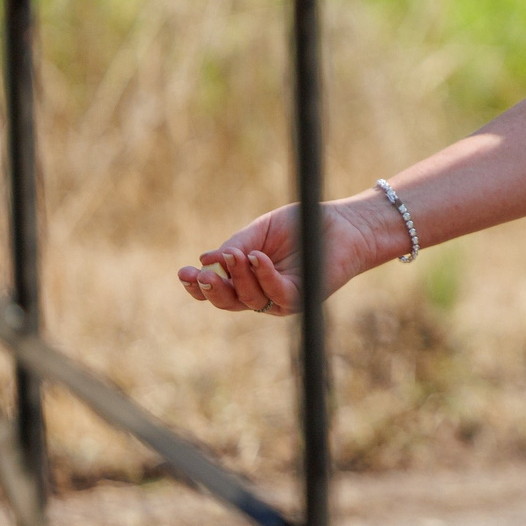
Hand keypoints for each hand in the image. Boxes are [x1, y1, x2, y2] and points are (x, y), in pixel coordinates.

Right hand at [177, 196, 392, 315]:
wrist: (342, 223)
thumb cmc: (302, 225)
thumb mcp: (260, 231)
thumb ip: (235, 245)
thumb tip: (205, 260)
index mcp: (248, 279)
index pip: (218, 291)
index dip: (198, 286)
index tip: (182, 272)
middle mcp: (262, 294)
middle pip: (228, 302)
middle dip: (210, 290)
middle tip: (198, 274)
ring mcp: (281, 298)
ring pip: (250, 299)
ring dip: (238, 277)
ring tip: (234, 254)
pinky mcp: (302, 296)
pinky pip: (277, 293)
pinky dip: (264, 276)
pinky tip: (256, 257)